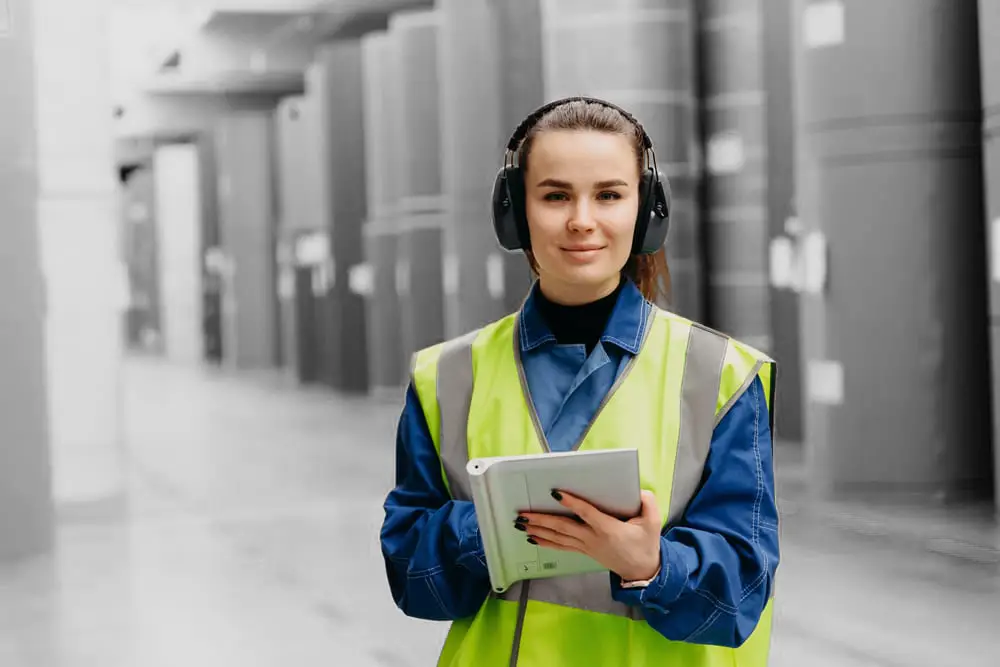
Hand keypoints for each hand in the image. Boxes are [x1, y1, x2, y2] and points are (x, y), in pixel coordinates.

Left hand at [517, 490, 662, 581]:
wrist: (642, 571)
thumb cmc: (645, 544)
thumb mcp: (652, 522)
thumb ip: (647, 504)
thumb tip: (640, 491)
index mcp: (608, 529)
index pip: (586, 513)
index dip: (571, 502)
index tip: (555, 493)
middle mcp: (592, 538)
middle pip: (563, 527)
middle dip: (541, 520)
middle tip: (522, 514)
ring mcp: (586, 546)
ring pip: (558, 538)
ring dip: (538, 530)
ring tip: (520, 524)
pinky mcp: (584, 551)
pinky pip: (561, 546)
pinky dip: (545, 542)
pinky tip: (532, 538)